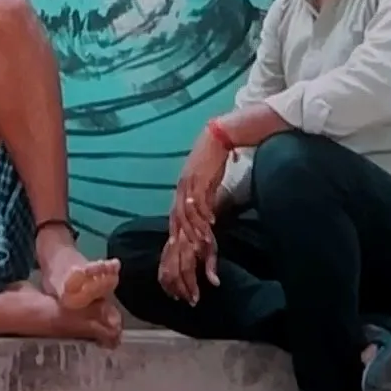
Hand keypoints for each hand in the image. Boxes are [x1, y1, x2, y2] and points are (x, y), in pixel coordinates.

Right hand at [156, 231, 217, 304]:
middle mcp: (175, 248)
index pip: (186, 270)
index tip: (195, 299)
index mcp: (188, 246)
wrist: (189, 218)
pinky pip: (160, 270)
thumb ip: (211, 266)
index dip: (190, 286)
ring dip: (171, 288)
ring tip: (180, 298)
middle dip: (181, 290)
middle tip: (189, 302)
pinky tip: (171, 292)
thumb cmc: (203, 235)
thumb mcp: (211, 248)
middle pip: (174, 273)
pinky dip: (164, 283)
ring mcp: (166, 250)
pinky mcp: (162, 253)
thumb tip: (215, 283)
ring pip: (165, 273)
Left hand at [170, 126, 230, 244]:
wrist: (216, 139)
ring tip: (203, 242)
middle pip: (178, 216)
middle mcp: (181, 188)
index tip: (177, 247)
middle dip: (183, 235)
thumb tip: (205, 214)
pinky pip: (200, 200)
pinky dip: (205, 214)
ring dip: (195, 228)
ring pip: (188, 212)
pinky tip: (212, 223)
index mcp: (181, 189)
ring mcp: (189, 184)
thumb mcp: (204, 182)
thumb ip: (203, 197)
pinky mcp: (199, 179)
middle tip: (189, 251)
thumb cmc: (211, 160)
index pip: (174, 214)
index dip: (175, 230)